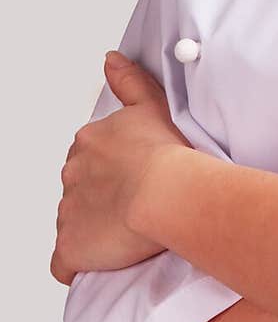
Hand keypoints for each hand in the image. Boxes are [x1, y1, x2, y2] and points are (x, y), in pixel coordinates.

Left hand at [50, 52, 193, 285]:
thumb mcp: (152, 103)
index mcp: (89, 142)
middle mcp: (72, 174)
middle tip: (135, 205)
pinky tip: (101, 260)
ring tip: (128, 233)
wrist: (169, 191)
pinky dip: (78, 262)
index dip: (113, 170)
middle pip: (80, 189)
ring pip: (74, 222)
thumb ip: (129, 80)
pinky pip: (65, 262)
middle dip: (101, 198)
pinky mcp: (71, 247)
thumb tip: (109, 59)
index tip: (135, 177)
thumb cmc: (169, 152)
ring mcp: (68, 212)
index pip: (90, 158)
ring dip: (94, 228)